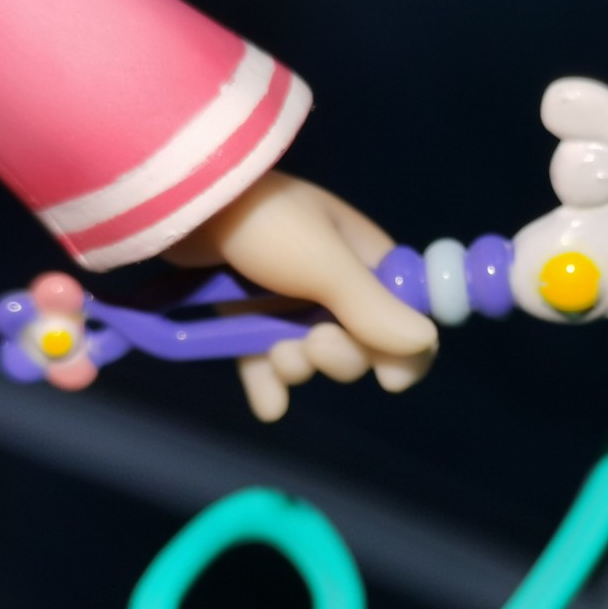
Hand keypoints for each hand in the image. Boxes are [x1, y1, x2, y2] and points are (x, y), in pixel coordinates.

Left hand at [163, 170, 437, 420]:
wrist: (183, 203)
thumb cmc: (265, 223)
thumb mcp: (325, 263)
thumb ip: (371, 307)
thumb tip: (424, 343)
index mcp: (365, 260)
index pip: (406, 316)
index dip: (403, 351)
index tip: (387, 379)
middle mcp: (333, 283)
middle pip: (359, 347)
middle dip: (339, 357)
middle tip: (313, 344)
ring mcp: (287, 300)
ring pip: (310, 357)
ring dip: (297, 366)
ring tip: (275, 354)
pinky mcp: (245, 313)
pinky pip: (265, 360)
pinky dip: (267, 382)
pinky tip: (268, 405)